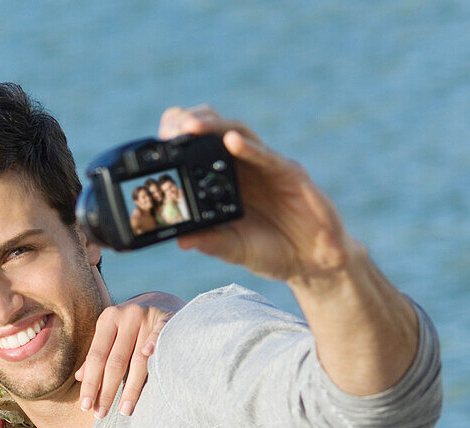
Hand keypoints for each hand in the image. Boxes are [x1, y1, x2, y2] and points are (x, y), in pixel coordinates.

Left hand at [74, 292, 183, 416]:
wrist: (162, 300)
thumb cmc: (131, 326)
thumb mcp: (111, 335)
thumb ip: (97, 355)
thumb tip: (79, 378)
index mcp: (108, 319)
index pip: (96, 357)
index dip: (90, 383)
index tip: (85, 406)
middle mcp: (126, 316)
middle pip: (115, 361)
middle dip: (107, 390)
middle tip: (101, 413)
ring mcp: (148, 316)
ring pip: (138, 359)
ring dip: (131, 388)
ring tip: (124, 410)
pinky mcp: (168, 318)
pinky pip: (161, 336)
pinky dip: (155, 346)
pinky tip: (150, 359)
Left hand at [159, 105, 365, 286]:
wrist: (312, 262)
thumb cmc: (271, 250)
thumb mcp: (234, 249)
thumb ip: (210, 242)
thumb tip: (180, 240)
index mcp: (227, 180)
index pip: (201, 146)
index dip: (180, 138)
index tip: (157, 141)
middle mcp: (246, 167)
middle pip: (217, 129)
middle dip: (192, 122)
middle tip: (168, 128)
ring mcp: (269, 168)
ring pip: (241, 134)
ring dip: (214, 127)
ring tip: (190, 126)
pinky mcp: (291, 176)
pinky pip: (268, 157)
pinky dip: (249, 149)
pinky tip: (231, 142)